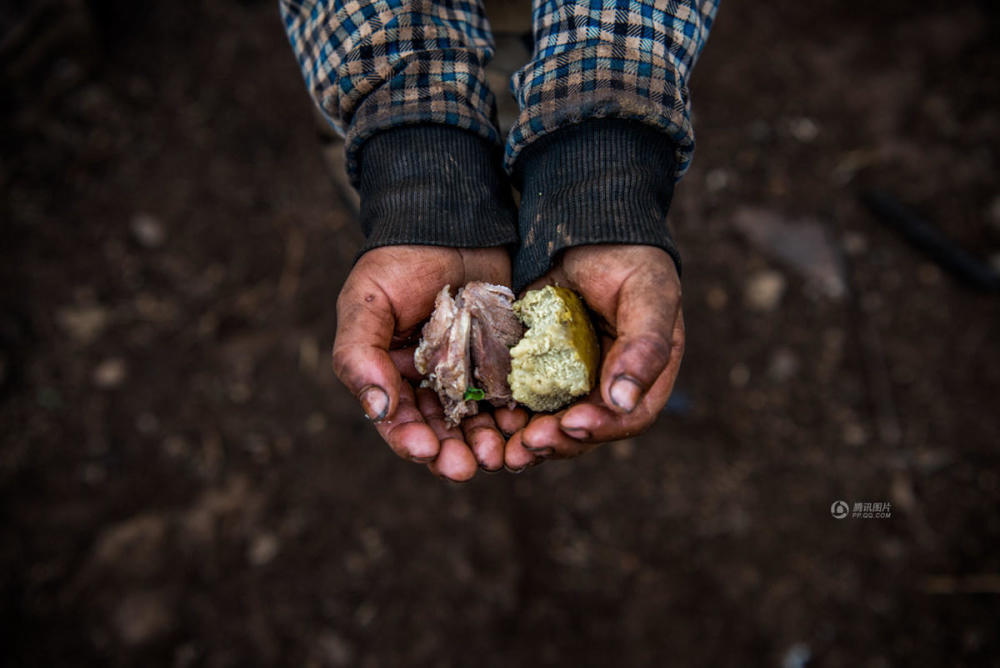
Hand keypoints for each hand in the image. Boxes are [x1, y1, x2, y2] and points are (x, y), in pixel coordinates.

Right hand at [332, 245, 526, 480]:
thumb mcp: (366, 302)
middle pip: (444, 432)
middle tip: (468, 467)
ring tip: (500, 455)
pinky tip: (526, 427)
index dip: (411, 440)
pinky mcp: (509, 362)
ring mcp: (475, 374)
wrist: (453, 224)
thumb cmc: (400, 262)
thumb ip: (360, 355)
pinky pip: (515, 397)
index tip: (427, 452)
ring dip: (488, 443)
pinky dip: (519, 416)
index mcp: (395, 377)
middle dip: (454, 453)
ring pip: (481, 422)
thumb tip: (377, 411)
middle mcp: (435, 384)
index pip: (400, 421)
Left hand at [504, 245, 684, 469]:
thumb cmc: (628, 257)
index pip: (629, 417)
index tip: (571, 425)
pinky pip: (521, 398)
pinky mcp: (535, 367)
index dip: (601, 428)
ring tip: (506, 448)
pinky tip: (489, 421)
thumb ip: (645, 346)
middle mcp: (607, 385)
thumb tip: (624, 401)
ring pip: (550, 422)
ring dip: (529, 438)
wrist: (581, 228)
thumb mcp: (647, 294)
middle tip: (529, 445)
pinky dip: (507, 414)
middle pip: (585, 429)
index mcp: (644, 375)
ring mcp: (569, 379)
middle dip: (558, 441)